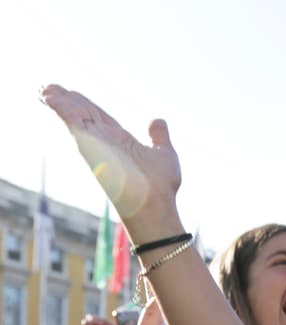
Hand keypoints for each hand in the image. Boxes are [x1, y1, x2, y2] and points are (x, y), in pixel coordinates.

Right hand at [41, 85, 180, 229]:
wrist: (153, 201)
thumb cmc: (160, 185)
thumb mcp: (163, 153)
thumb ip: (158, 136)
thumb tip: (157, 120)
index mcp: (120, 140)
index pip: (98, 117)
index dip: (85, 105)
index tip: (71, 93)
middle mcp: (105, 140)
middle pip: (83, 114)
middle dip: (67, 100)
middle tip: (50, 87)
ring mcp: (96, 142)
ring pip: (74, 115)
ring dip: (59, 101)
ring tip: (45, 88)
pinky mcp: (90, 144)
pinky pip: (72, 121)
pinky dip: (61, 108)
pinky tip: (49, 96)